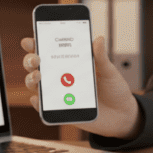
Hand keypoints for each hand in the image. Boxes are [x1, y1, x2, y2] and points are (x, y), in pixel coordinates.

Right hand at [21, 36, 141, 138]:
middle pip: (36, 66)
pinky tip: (38, 99)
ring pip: (36, 85)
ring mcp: (59, 93)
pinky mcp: (61, 110)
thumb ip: (101, 57)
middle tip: (36, 59)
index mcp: (71, 62)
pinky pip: (44, 108)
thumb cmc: (114, 89)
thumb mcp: (109, 71)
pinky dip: (38, 104)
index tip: (30, 41)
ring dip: (31, 80)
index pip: (48, 50)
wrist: (122, 114)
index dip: (35, 44)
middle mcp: (61, 76)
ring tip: (38, 77)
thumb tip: (98, 39)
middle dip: (30, 60)